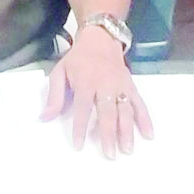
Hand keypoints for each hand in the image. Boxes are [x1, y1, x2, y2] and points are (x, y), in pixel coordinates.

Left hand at [39, 31, 153, 157]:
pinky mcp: (131, 86)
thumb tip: (45, 118)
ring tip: (128, 150)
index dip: (81, 127)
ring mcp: (121, 86)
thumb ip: (54, 96)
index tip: (79, 146)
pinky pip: (139, 104)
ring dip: (128, 131)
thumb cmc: (78, 59)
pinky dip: (145, 119)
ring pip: (125, 110)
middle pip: (107, 112)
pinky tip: (148, 134)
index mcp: (86, 82)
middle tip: (110, 154)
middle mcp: (105, 85)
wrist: (100, 39)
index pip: (83, 108)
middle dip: (108, 134)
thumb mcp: (60, 72)